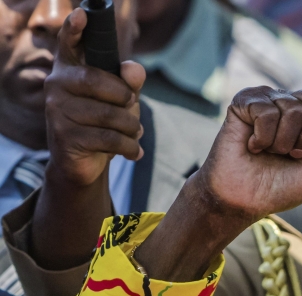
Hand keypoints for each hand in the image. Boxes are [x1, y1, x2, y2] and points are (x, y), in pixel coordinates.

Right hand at [45, 8, 144, 187]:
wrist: (84, 163)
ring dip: (131, 126)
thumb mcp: (121, 101)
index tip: (82, 15)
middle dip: (124, 97)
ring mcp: (56, 110)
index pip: (69, 43)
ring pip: (107, 114)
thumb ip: (130, 82)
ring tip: (134, 133)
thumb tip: (134, 69)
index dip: (74, 28)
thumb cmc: (103, 123)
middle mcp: (57, 84)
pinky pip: (108, 138)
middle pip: (95, 80)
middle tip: (131, 106)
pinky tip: (134, 151)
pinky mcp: (64, 136)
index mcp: (70, 69)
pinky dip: (129, 146)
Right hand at [135, 87, 301, 281]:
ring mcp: (270, 99)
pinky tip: (253, 146)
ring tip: (270, 152)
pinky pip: (267, 111)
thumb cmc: (283, 186)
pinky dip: (263, 138)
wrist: (246, 199)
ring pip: (293, 108)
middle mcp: (294, 102)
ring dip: (283, 143)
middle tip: (293, 154)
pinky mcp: (245, 101)